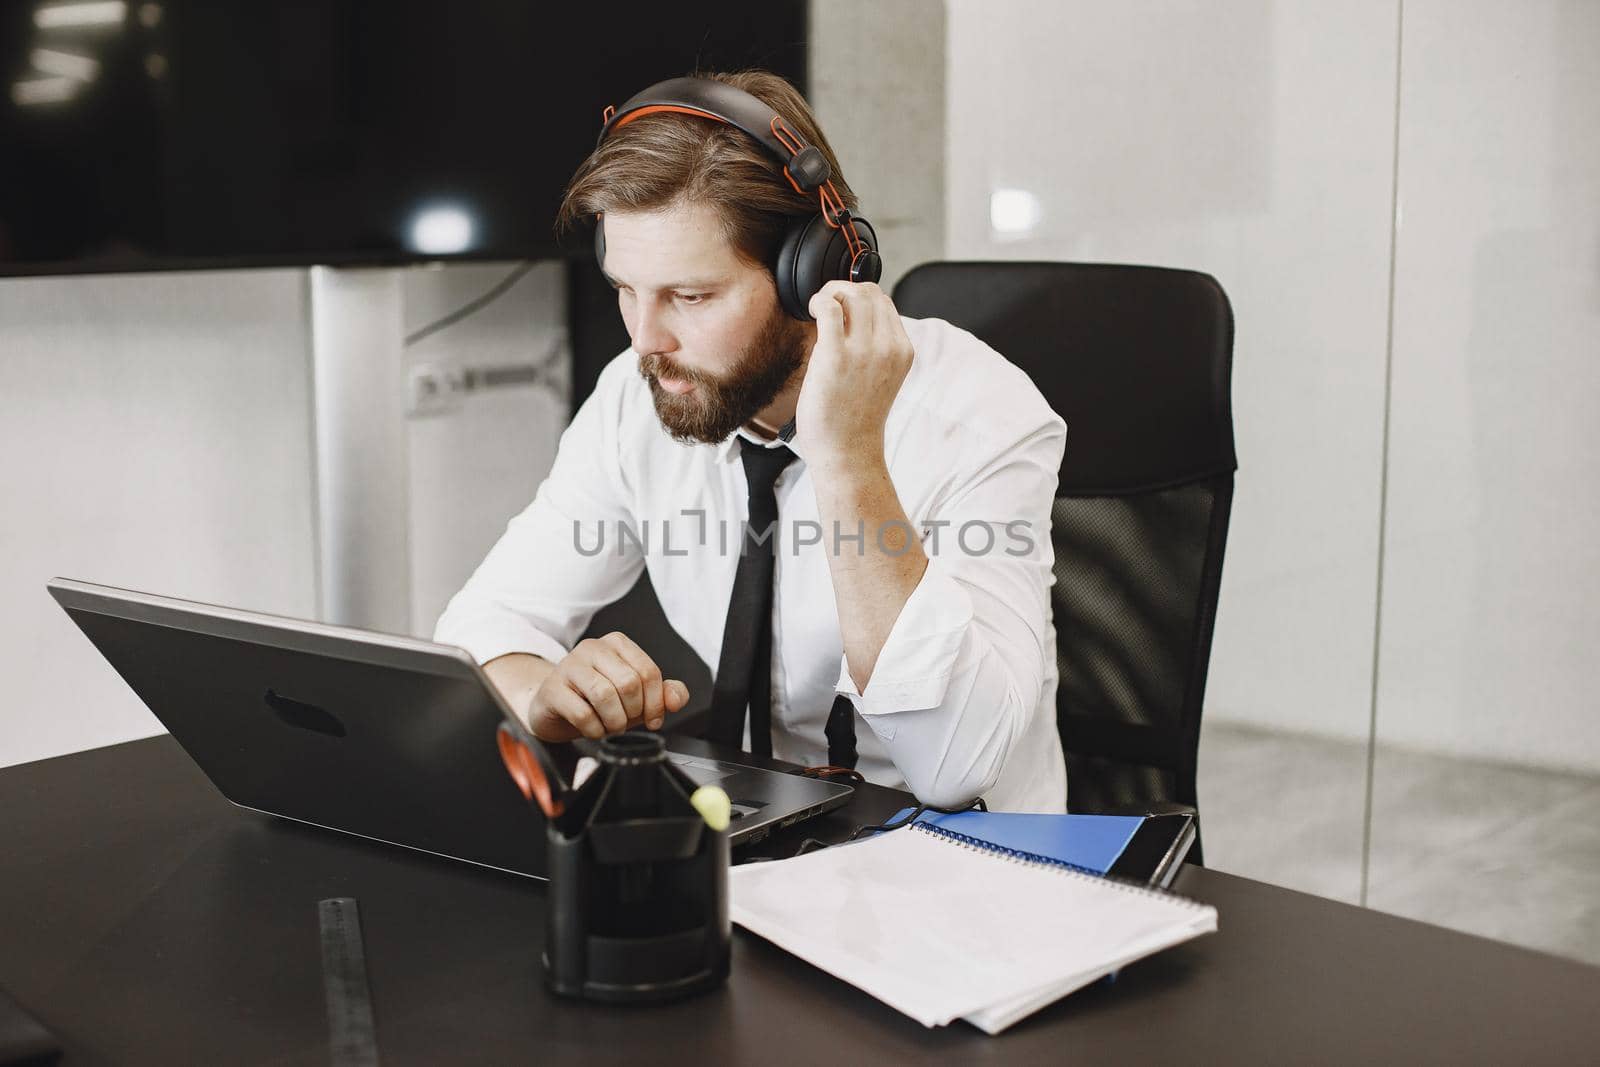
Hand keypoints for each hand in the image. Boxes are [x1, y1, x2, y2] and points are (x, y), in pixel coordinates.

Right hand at [527, 632, 689, 741]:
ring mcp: (569, 666)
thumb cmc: (597, 699)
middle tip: (626, 722)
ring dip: (615, 722)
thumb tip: (676, 699)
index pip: (649, 672)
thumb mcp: (635, 696)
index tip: (652, 719)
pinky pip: (583, 714)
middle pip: (629, 683)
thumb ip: (663, 693)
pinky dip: (595, 730)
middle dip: (633, 712)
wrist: (554, 707)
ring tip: (611, 726)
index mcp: (617, 644)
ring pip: (605, 695)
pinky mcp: (553, 689)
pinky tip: (593, 729)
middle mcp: (593, 648)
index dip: (656, 703)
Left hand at [796, 280, 914, 464]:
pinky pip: (830, 308)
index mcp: (902, 351)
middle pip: (869, 292)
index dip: (859, 296)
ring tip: (820, 310)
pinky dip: (819, 301)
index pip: (885, 302)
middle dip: (844, 290)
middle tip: (827, 305)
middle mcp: (888, 348)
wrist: (847, 451)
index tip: (843, 307)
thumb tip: (852, 317)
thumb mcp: (882, 377)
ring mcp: (864, 351)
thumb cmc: (856, 417)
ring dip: (831, 293)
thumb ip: (877, 348)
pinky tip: (812, 311)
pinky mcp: (836, 357)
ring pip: (852, 294)